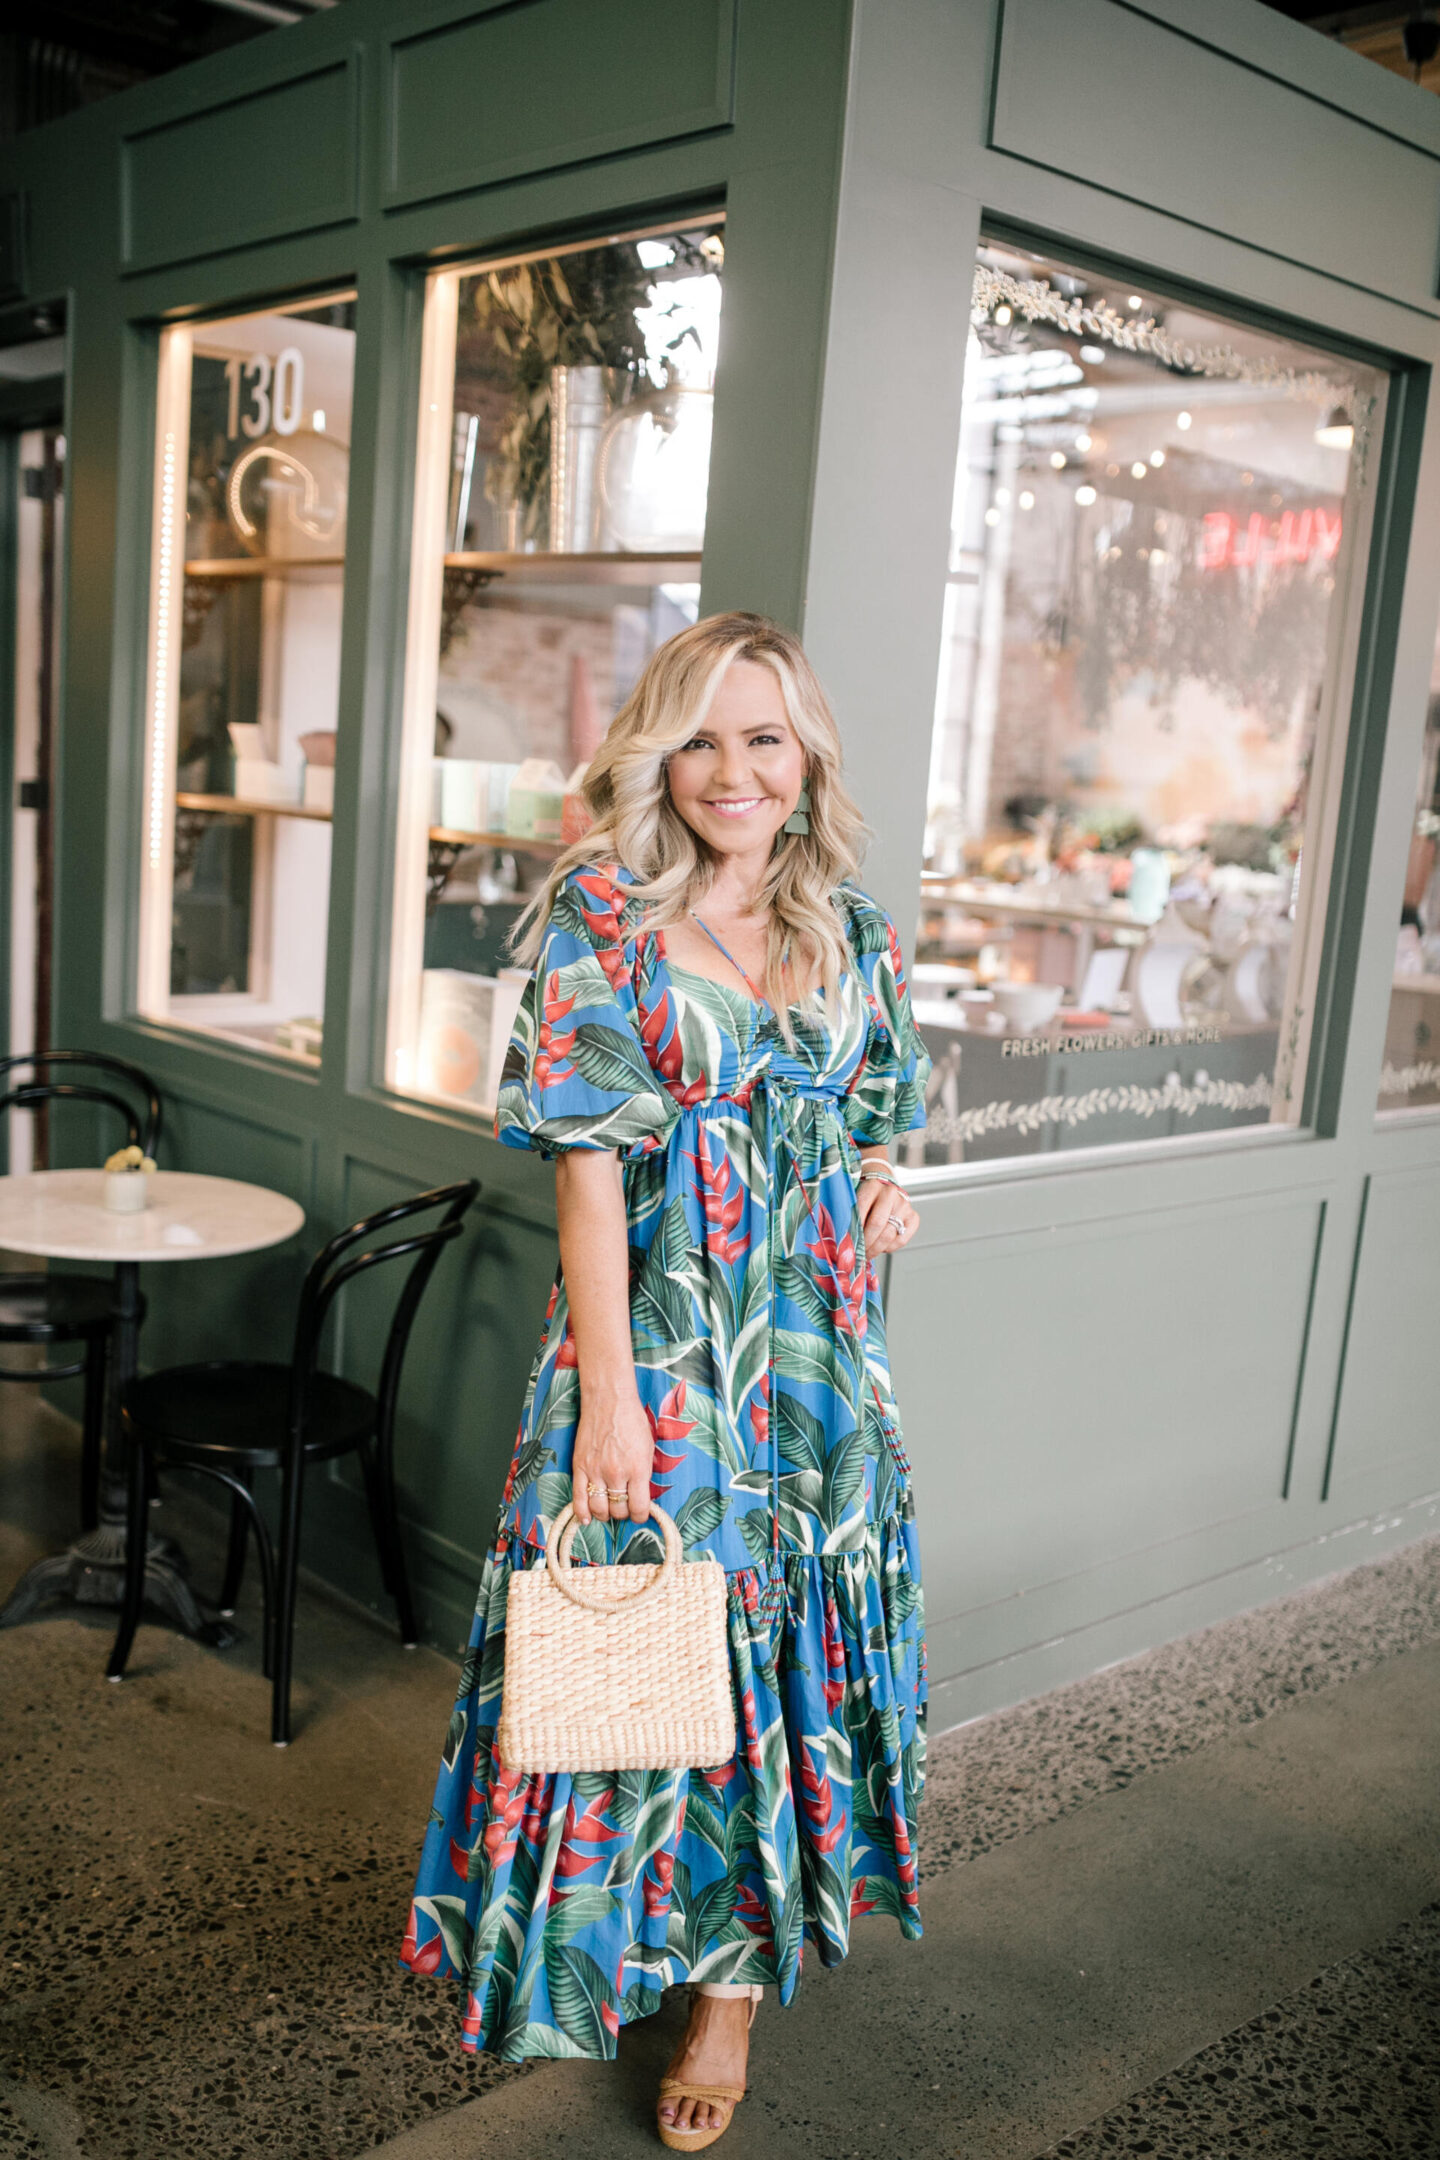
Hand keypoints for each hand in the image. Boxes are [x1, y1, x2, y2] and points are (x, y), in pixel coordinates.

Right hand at [571, 1383, 653, 1525]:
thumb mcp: (648, 1447)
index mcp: (638, 1469)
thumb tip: (641, 1495)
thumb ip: (644, 1473)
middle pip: (619, 1510)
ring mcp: (596, 1471)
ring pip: (599, 1508)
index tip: (640, 1514)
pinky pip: (578, 1497)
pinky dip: (582, 1512)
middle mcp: (616, 1473)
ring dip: (605, 1514)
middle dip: (624, 1513)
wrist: (609, 1400)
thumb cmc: (632, 1420)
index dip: (641, 1516)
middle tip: (625, 1508)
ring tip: (609, 1510)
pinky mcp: (580, 1467)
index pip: (639, 1507)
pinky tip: (587, 1519)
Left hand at [856, 1167, 918, 1256]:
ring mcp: (904, 1206)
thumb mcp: (855, 1196)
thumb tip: (844, 1237)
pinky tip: (882, 1247)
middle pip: (877, 1224)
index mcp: (872, 1186)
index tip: (849, 1242)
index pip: (861, 1211)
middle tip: (858, 1252)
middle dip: (866, 1243)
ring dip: (876, 1249)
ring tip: (868, 1252)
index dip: (854, 1230)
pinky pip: (901, 1240)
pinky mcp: (913, 1217)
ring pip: (888, 1235)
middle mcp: (890, 1194)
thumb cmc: (867, 1194)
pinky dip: (890, 1248)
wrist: (884, 1185)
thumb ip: (850, 1213)